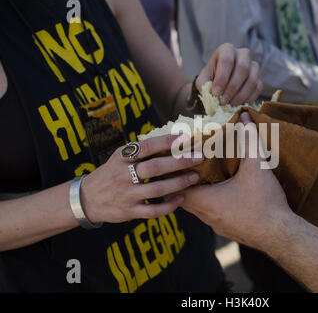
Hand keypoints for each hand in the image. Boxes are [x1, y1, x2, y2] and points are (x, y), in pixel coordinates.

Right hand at [80, 135, 203, 223]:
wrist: (86, 199)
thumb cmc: (111, 174)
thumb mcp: (119, 158)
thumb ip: (140, 151)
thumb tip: (170, 138)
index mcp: (121, 157)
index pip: (147, 146)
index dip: (166, 141)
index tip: (185, 137)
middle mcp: (123, 174)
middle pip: (155, 167)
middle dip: (180, 162)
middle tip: (198, 157)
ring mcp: (126, 194)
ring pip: (157, 189)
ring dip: (179, 183)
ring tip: (195, 177)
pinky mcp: (129, 211)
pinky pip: (153, 210)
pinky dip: (169, 205)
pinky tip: (181, 199)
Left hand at [179, 112, 291, 249]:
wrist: (281, 236)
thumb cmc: (264, 202)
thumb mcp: (256, 166)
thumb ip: (248, 139)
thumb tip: (243, 117)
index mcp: (204, 201)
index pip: (173, 189)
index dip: (174, 174)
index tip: (178, 161)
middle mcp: (205, 216)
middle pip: (184, 198)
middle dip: (186, 181)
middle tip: (192, 164)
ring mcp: (217, 226)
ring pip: (199, 208)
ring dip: (201, 193)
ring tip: (208, 176)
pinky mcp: (229, 230)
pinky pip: (213, 215)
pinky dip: (214, 203)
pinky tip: (227, 193)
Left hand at [196, 43, 262, 105]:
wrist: (220, 84)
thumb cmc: (210, 80)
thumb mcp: (203, 81)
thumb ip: (205, 86)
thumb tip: (213, 96)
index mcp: (226, 50)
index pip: (227, 60)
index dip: (222, 78)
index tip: (216, 93)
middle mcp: (243, 54)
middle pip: (243, 68)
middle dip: (232, 88)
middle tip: (223, 102)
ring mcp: (253, 66)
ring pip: (252, 80)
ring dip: (240, 96)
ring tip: (230, 105)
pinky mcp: (259, 78)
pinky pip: (258, 89)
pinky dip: (248, 99)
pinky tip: (238, 105)